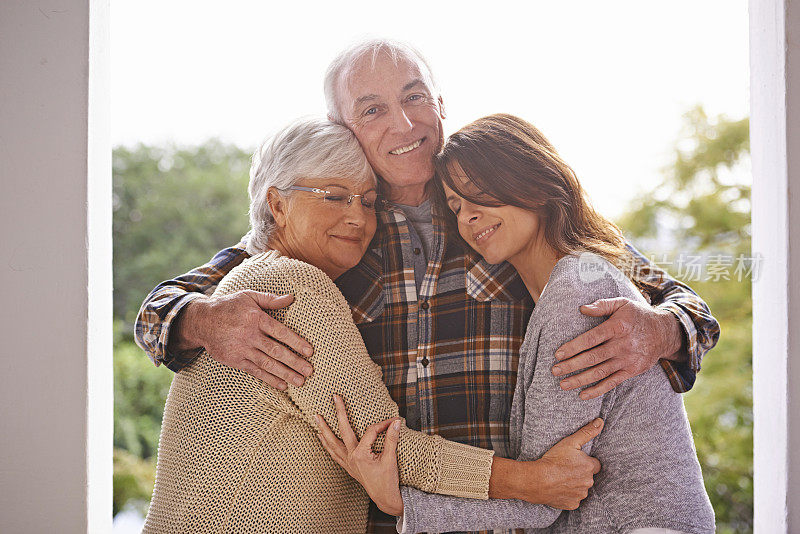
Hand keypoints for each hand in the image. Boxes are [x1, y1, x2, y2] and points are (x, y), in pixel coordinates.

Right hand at [173, 290, 313, 389]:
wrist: (202, 321)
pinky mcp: (235, 360)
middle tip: (309, 371)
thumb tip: (291, 297)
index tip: (310, 352)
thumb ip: (270, 299)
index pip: (280, 332)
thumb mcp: (248, 297)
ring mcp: (242, 349)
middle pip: (276, 351)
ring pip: (267, 364)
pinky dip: (269, 379)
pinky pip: (255, 371)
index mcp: (256, 318)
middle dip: (294, 362)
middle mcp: (250, 335)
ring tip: (300, 382)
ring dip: (284, 374)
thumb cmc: (229, 306)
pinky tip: (282, 385)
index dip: (296, 342)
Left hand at [315, 395, 403, 515]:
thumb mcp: (391, 458)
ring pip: (332, 443)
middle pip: (343, 430)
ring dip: (324, 429)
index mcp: (361, 454)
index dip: (383, 425)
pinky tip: (321, 437)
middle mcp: (351, 457)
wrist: (385, 498)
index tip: (394, 420)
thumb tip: (395, 422)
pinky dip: (326, 444)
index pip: (371, 432)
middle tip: (335, 397)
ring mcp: (348, 462)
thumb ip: (392, 439)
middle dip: (339, 413)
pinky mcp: (348, 467)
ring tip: (316, 417)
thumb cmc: (388, 480)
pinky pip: (333, 453)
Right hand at [526, 418, 602, 509]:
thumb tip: (600, 422)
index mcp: (589, 467)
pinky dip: (568, 495)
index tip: (575, 460)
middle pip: (588, 477)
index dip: (585, 462)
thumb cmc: (553, 460)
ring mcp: (580, 495)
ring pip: (581, 489)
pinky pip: (573, 499)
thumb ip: (586, 432)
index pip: (594, 464)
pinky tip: (559, 488)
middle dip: (580, 473)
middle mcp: (588, 483)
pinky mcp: (572, 505)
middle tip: (566, 469)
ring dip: (575, 485)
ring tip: (561, 478)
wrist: (537, 480)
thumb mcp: (570, 442)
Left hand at [551, 298, 683, 399]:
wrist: (665, 333)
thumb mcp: (622, 304)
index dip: (573, 347)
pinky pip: (612, 383)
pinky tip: (583, 394)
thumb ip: (602, 305)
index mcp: (617, 327)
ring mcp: (628, 360)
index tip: (558, 354)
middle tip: (554, 371)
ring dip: (580, 380)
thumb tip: (581, 309)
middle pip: (593, 358)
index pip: (591, 339)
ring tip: (563, 384)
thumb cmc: (638, 315)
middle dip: (571, 365)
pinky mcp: (632, 371)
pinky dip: (597, 390)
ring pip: (600, 372)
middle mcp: (622, 345)